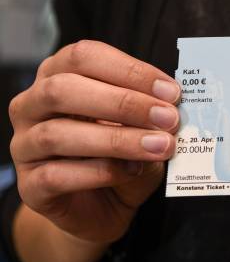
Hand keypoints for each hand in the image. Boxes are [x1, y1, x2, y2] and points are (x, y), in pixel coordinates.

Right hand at [9, 40, 179, 244]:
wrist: (109, 205)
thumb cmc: (125, 153)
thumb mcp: (142, 124)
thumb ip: (150, 109)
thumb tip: (173, 104)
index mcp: (58, 74)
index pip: (84, 56)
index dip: (130, 70)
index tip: (170, 91)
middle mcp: (32, 105)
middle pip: (63, 89)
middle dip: (123, 103)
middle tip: (168, 118)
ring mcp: (24, 146)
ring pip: (57, 134)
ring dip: (118, 139)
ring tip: (160, 146)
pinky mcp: (30, 186)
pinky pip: (56, 175)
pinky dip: (100, 172)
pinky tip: (133, 170)